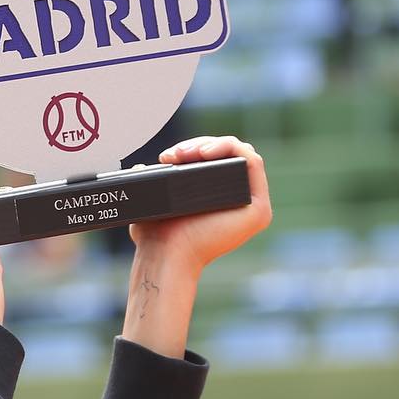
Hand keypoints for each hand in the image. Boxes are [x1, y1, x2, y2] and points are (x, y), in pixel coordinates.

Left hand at [129, 135, 272, 282]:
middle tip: (175, 154)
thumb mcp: (153, 201)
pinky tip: (205, 153)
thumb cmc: (156, 237)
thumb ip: (149, 183)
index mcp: (221, 201)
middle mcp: (239, 204)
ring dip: (213, 144)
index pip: (218, 160)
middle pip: (230, 154)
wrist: (164, 254)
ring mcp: (252, 207)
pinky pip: (254, 162)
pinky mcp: (259, 210)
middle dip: (200, 145)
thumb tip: (139, 168)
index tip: (169, 155)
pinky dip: (232, 148)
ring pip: (241, 154)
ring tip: (185, 154)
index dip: (195, 148)